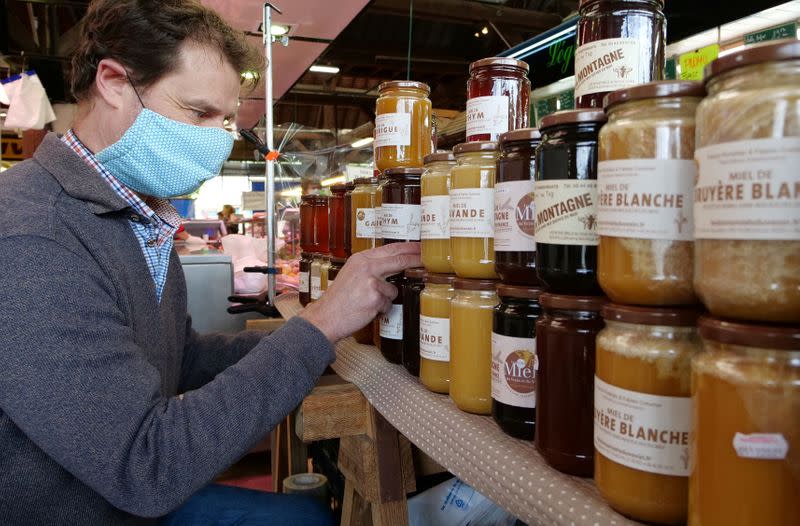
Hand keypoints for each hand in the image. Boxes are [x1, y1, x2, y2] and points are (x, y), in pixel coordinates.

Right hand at [299, 242, 421, 342]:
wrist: (325, 317)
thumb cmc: (338, 300)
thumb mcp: (351, 274)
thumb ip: (369, 268)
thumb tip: (392, 265)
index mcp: (360, 259)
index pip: (390, 249)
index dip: (408, 247)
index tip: (419, 247)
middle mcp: (366, 267)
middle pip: (399, 260)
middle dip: (416, 259)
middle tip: (425, 259)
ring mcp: (371, 282)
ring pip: (393, 290)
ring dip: (385, 300)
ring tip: (367, 303)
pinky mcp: (375, 298)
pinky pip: (388, 305)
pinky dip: (380, 310)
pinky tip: (366, 310)